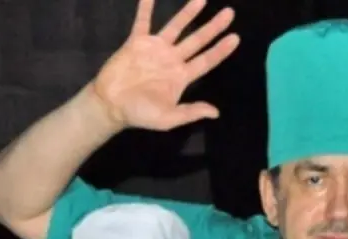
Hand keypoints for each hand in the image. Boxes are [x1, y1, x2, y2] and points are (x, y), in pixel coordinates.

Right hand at [92, 0, 239, 130]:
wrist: (112, 105)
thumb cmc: (141, 114)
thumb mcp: (169, 118)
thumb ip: (191, 112)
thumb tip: (215, 112)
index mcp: (182, 77)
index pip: (206, 61)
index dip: (221, 50)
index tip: (236, 37)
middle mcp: (172, 60)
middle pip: (197, 40)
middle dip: (213, 27)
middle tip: (230, 12)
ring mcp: (155, 49)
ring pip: (176, 26)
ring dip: (189, 12)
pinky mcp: (136, 42)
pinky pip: (143, 21)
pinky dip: (146, 7)